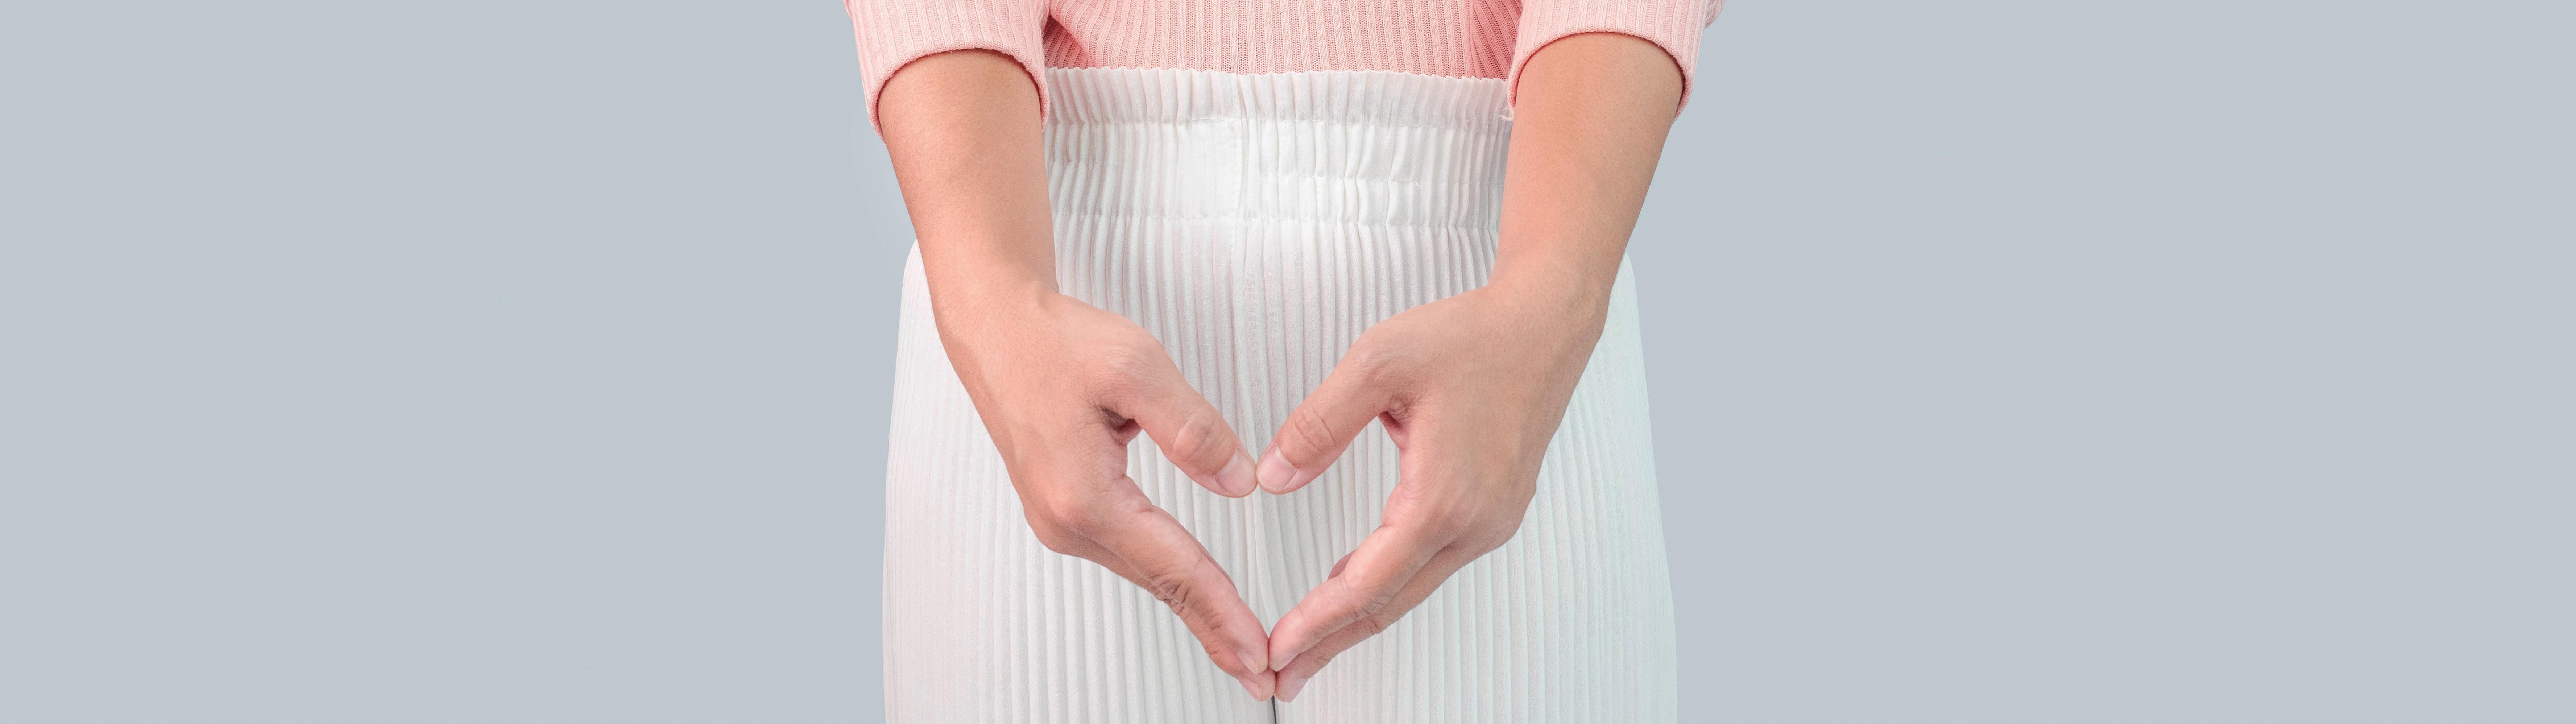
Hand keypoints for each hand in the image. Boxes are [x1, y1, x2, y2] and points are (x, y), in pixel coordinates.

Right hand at [934, 285, 1276, 699]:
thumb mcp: (1136, 367)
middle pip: (1161, 585)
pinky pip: (1131, 555)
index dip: (1223, 613)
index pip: (1174, 566)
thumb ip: (1193, 427)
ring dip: (1195, 610)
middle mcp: (1067, 519)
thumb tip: (1239, 480)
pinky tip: (1195, 596)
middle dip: (1215, 632)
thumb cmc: (1056, 343)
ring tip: (1240, 644)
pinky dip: (1170, 581)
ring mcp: (1062, 519)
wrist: (998, 331)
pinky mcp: (1066, 509)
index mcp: (1084, 494)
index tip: (1259, 653)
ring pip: (1146, 574)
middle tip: (1263, 675)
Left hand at [1250, 281, 1611, 700]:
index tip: (1276, 649)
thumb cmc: (1473, 336)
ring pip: (1411, 587)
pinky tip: (1353, 588)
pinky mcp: (1493, 511)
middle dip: (1331, 643)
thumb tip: (1273, 477)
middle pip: (1389, 603)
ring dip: (1357, 618)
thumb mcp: (1378, 361)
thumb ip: (1319, 424)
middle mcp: (1475, 520)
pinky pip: (1430, 563)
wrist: (1544, 325)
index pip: (1368, 581)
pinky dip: (1386, 584)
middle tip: (1281, 675)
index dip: (1316, 622)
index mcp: (1445, 495)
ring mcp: (1490, 521)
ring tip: (1308, 645)